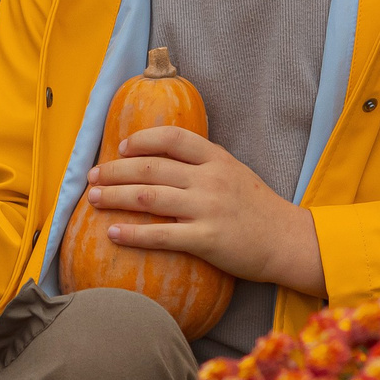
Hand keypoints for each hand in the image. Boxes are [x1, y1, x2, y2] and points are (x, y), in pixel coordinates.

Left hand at [87, 125, 325, 293]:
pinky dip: (133, 234)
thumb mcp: (234, 171)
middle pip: (151, 168)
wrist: (288, 240)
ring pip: (149, 197)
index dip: (142, 140)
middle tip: (92, 176)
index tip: (121, 147)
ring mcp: (208, 208)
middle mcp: (209, 179)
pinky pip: (161, 235)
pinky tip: (112, 234)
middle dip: (115, 170)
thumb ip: (203, 163)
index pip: (172, 138)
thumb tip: (162, 157)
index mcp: (216, 158)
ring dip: (116, 197)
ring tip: (93, 198)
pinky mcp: (207, 239)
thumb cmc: (258, 207)